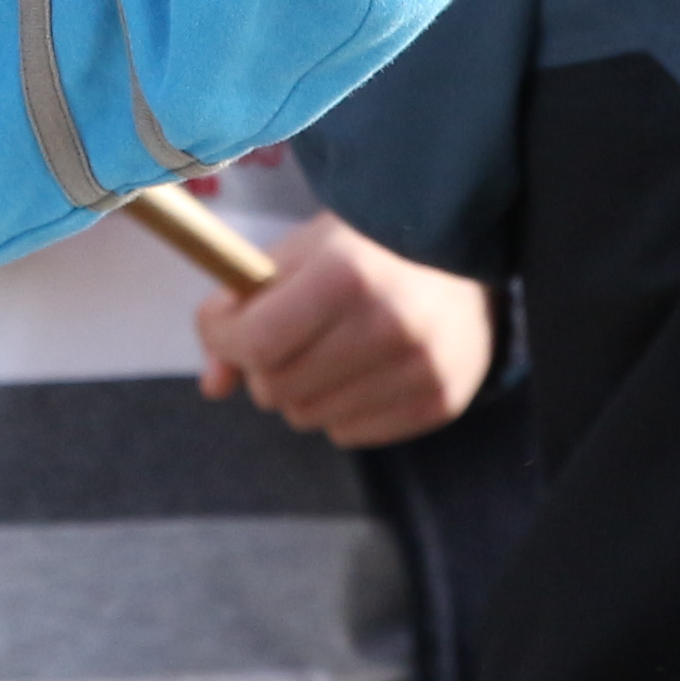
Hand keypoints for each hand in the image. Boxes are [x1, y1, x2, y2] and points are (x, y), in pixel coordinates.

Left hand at [192, 214, 495, 450]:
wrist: (467, 255)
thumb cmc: (370, 247)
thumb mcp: (303, 252)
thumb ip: (246, 307)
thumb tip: (212, 384)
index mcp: (347, 274)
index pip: (255, 342)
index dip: (223, 337)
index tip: (224, 326)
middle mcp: (389, 325)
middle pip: (277, 389)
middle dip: (262, 365)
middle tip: (279, 336)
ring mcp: (420, 369)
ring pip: (309, 417)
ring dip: (300, 389)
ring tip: (325, 348)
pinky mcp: (440, 401)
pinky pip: (349, 433)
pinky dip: (339, 407)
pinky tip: (359, 368)